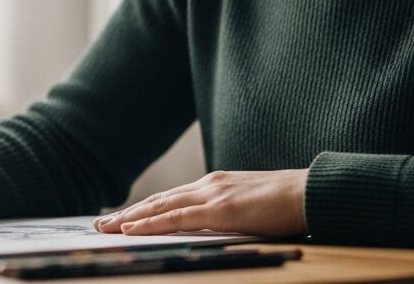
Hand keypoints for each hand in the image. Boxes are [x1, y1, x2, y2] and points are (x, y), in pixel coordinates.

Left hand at [93, 169, 307, 236]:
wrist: (312, 192)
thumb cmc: (289, 204)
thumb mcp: (252, 209)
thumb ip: (230, 215)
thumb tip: (217, 229)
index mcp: (216, 185)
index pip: (171, 198)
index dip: (144, 209)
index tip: (122, 218)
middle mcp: (209, 185)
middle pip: (158, 201)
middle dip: (127, 213)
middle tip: (100, 224)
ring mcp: (213, 194)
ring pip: (160, 207)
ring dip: (129, 218)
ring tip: (105, 228)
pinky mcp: (220, 209)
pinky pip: (177, 218)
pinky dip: (151, 223)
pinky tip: (131, 229)